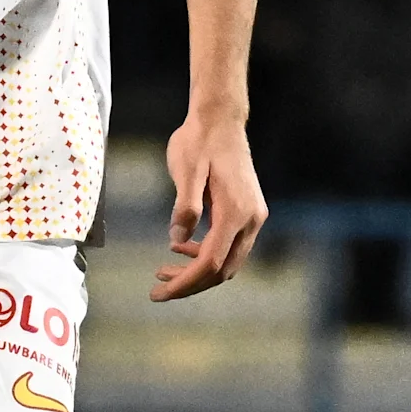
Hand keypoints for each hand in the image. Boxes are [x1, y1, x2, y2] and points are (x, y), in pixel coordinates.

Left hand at [151, 108, 265, 302]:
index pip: (210, 263)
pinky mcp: (249, 212)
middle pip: (222, 270)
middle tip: (157, 289)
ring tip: (164, 271)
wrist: (221, 119)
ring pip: (227, 262)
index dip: (184, 283)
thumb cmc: (199, 141)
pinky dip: (206, 255)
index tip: (159, 292)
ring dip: (197, 272)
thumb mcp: (186, 170)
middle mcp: (251, 219)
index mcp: (235, 212)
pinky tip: (182, 246)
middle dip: (190, 284)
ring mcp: (253, 217)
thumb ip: (184, 206)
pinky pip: (229, 247)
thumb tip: (177, 240)